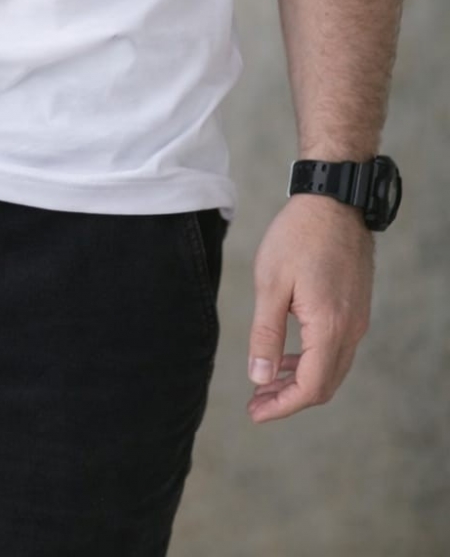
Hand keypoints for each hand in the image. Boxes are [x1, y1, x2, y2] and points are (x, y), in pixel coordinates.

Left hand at [246, 192, 374, 422]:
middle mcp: (351, 329)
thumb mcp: (270, 283)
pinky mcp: (356, 308)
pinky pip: (337, 349)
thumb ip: (265, 334)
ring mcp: (358, 319)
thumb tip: (259, 378)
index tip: (255, 412)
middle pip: (325, 384)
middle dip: (290, 399)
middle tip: (256, 404)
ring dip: (301, 381)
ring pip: (333, 368)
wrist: (334, 201)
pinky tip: (288, 355)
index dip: (283, 406)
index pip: (311, 387)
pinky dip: (313, 361)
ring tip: (267, 383)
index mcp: (329, 326)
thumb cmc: (298, 236)